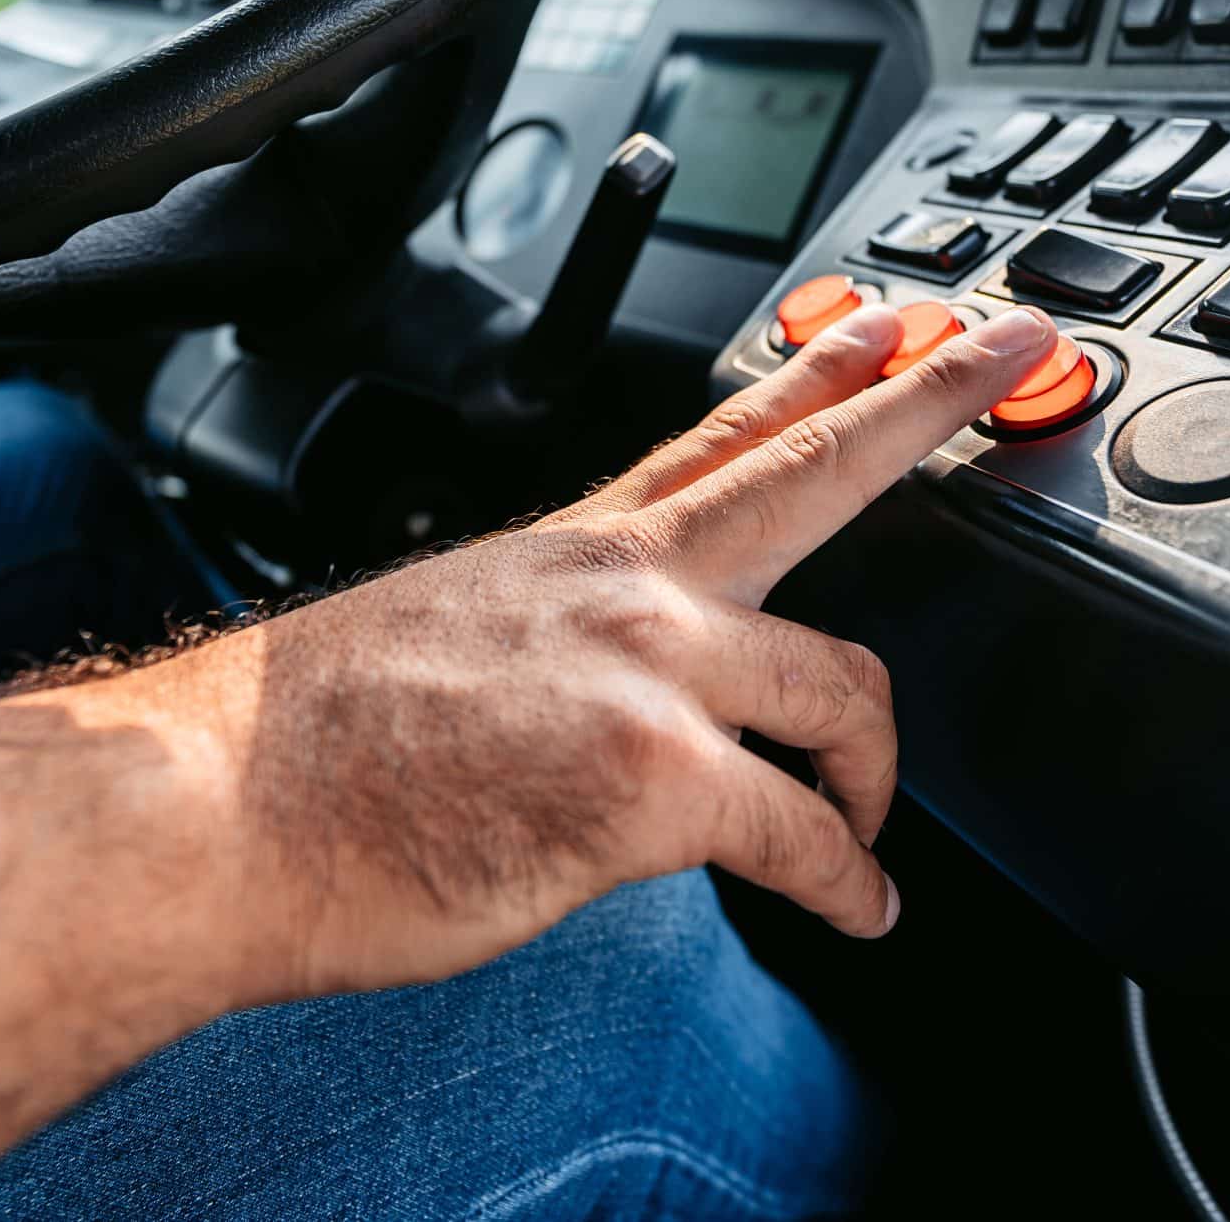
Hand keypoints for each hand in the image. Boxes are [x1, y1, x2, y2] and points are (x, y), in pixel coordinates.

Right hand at [205, 301, 1059, 1000]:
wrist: (208, 812)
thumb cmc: (299, 748)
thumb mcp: (443, 632)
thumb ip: (553, 639)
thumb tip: (593, 688)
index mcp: (573, 549)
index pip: (726, 431)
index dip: (827, 369)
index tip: (899, 323)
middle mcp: (623, 586)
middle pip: (819, 469)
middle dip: (935, 403)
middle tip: (1021, 354)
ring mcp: (644, 672)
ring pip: (846, 685)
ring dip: (878, 769)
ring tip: (871, 823)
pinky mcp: (653, 781)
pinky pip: (806, 833)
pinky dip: (848, 880)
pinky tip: (861, 906)